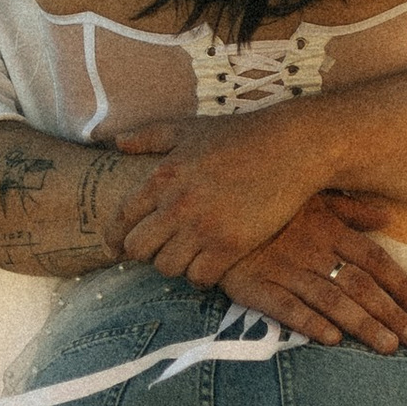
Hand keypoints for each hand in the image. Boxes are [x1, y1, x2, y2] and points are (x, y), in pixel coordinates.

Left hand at [114, 113, 345, 278]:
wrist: (291, 147)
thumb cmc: (241, 135)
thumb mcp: (189, 129)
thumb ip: (150, 137)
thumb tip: (118, 142)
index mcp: (162, 177)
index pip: (121, 219)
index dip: (115, 239)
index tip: (118, 248)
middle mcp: (177, 205)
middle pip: (138, 250)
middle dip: (145, 254)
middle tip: (160, 250)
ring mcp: (203, 227)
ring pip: (166, 268)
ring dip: (174, 265)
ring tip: (187, 256)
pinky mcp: (230, 245)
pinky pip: (199, 277)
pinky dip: (201, 276)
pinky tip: (210, 265)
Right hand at [220, 198, 406, 349]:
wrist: (214, 210)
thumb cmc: (270, 207)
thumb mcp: (313, 198)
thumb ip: (351, 210)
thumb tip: (386, 216)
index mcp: (329, 229)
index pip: (373, 259)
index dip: (398, 283)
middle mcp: (312, 251)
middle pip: (359, 285)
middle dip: (390, 313)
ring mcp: (284, 270)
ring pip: (331, 300)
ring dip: (361, 324)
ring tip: (387, 347)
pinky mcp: (256, 286)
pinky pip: (286, 307)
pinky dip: (309, 322)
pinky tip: (332, 340)